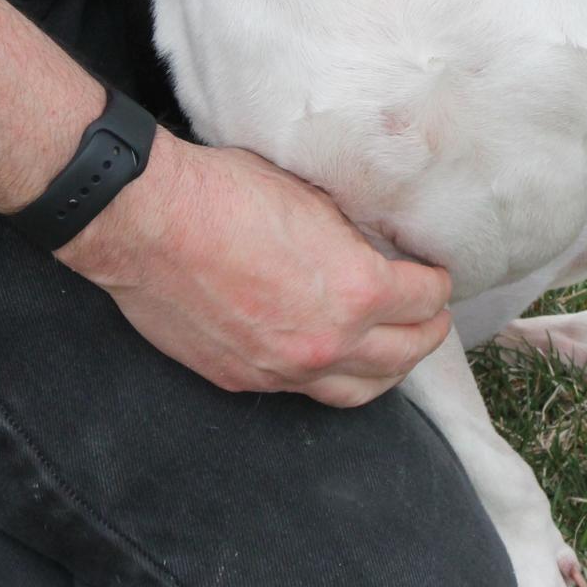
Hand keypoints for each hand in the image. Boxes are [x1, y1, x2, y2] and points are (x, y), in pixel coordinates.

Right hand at [58, 133, 452, 406]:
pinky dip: (328, 376)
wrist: (148, 221)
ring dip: (388, 370)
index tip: (435, 273)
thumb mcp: (312, 197)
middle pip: (405, 355)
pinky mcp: (243, 379)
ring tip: (395, 350)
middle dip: (428, 332)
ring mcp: (283, 370)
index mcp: (357, 291)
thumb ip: (352, 237)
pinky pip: (303, 392)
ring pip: (360, 391)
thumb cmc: (225, 194)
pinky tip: (329, 357)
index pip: (426, 299)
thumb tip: (372, 249)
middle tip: (432, 315)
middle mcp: (328, 342)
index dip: (438, 282)